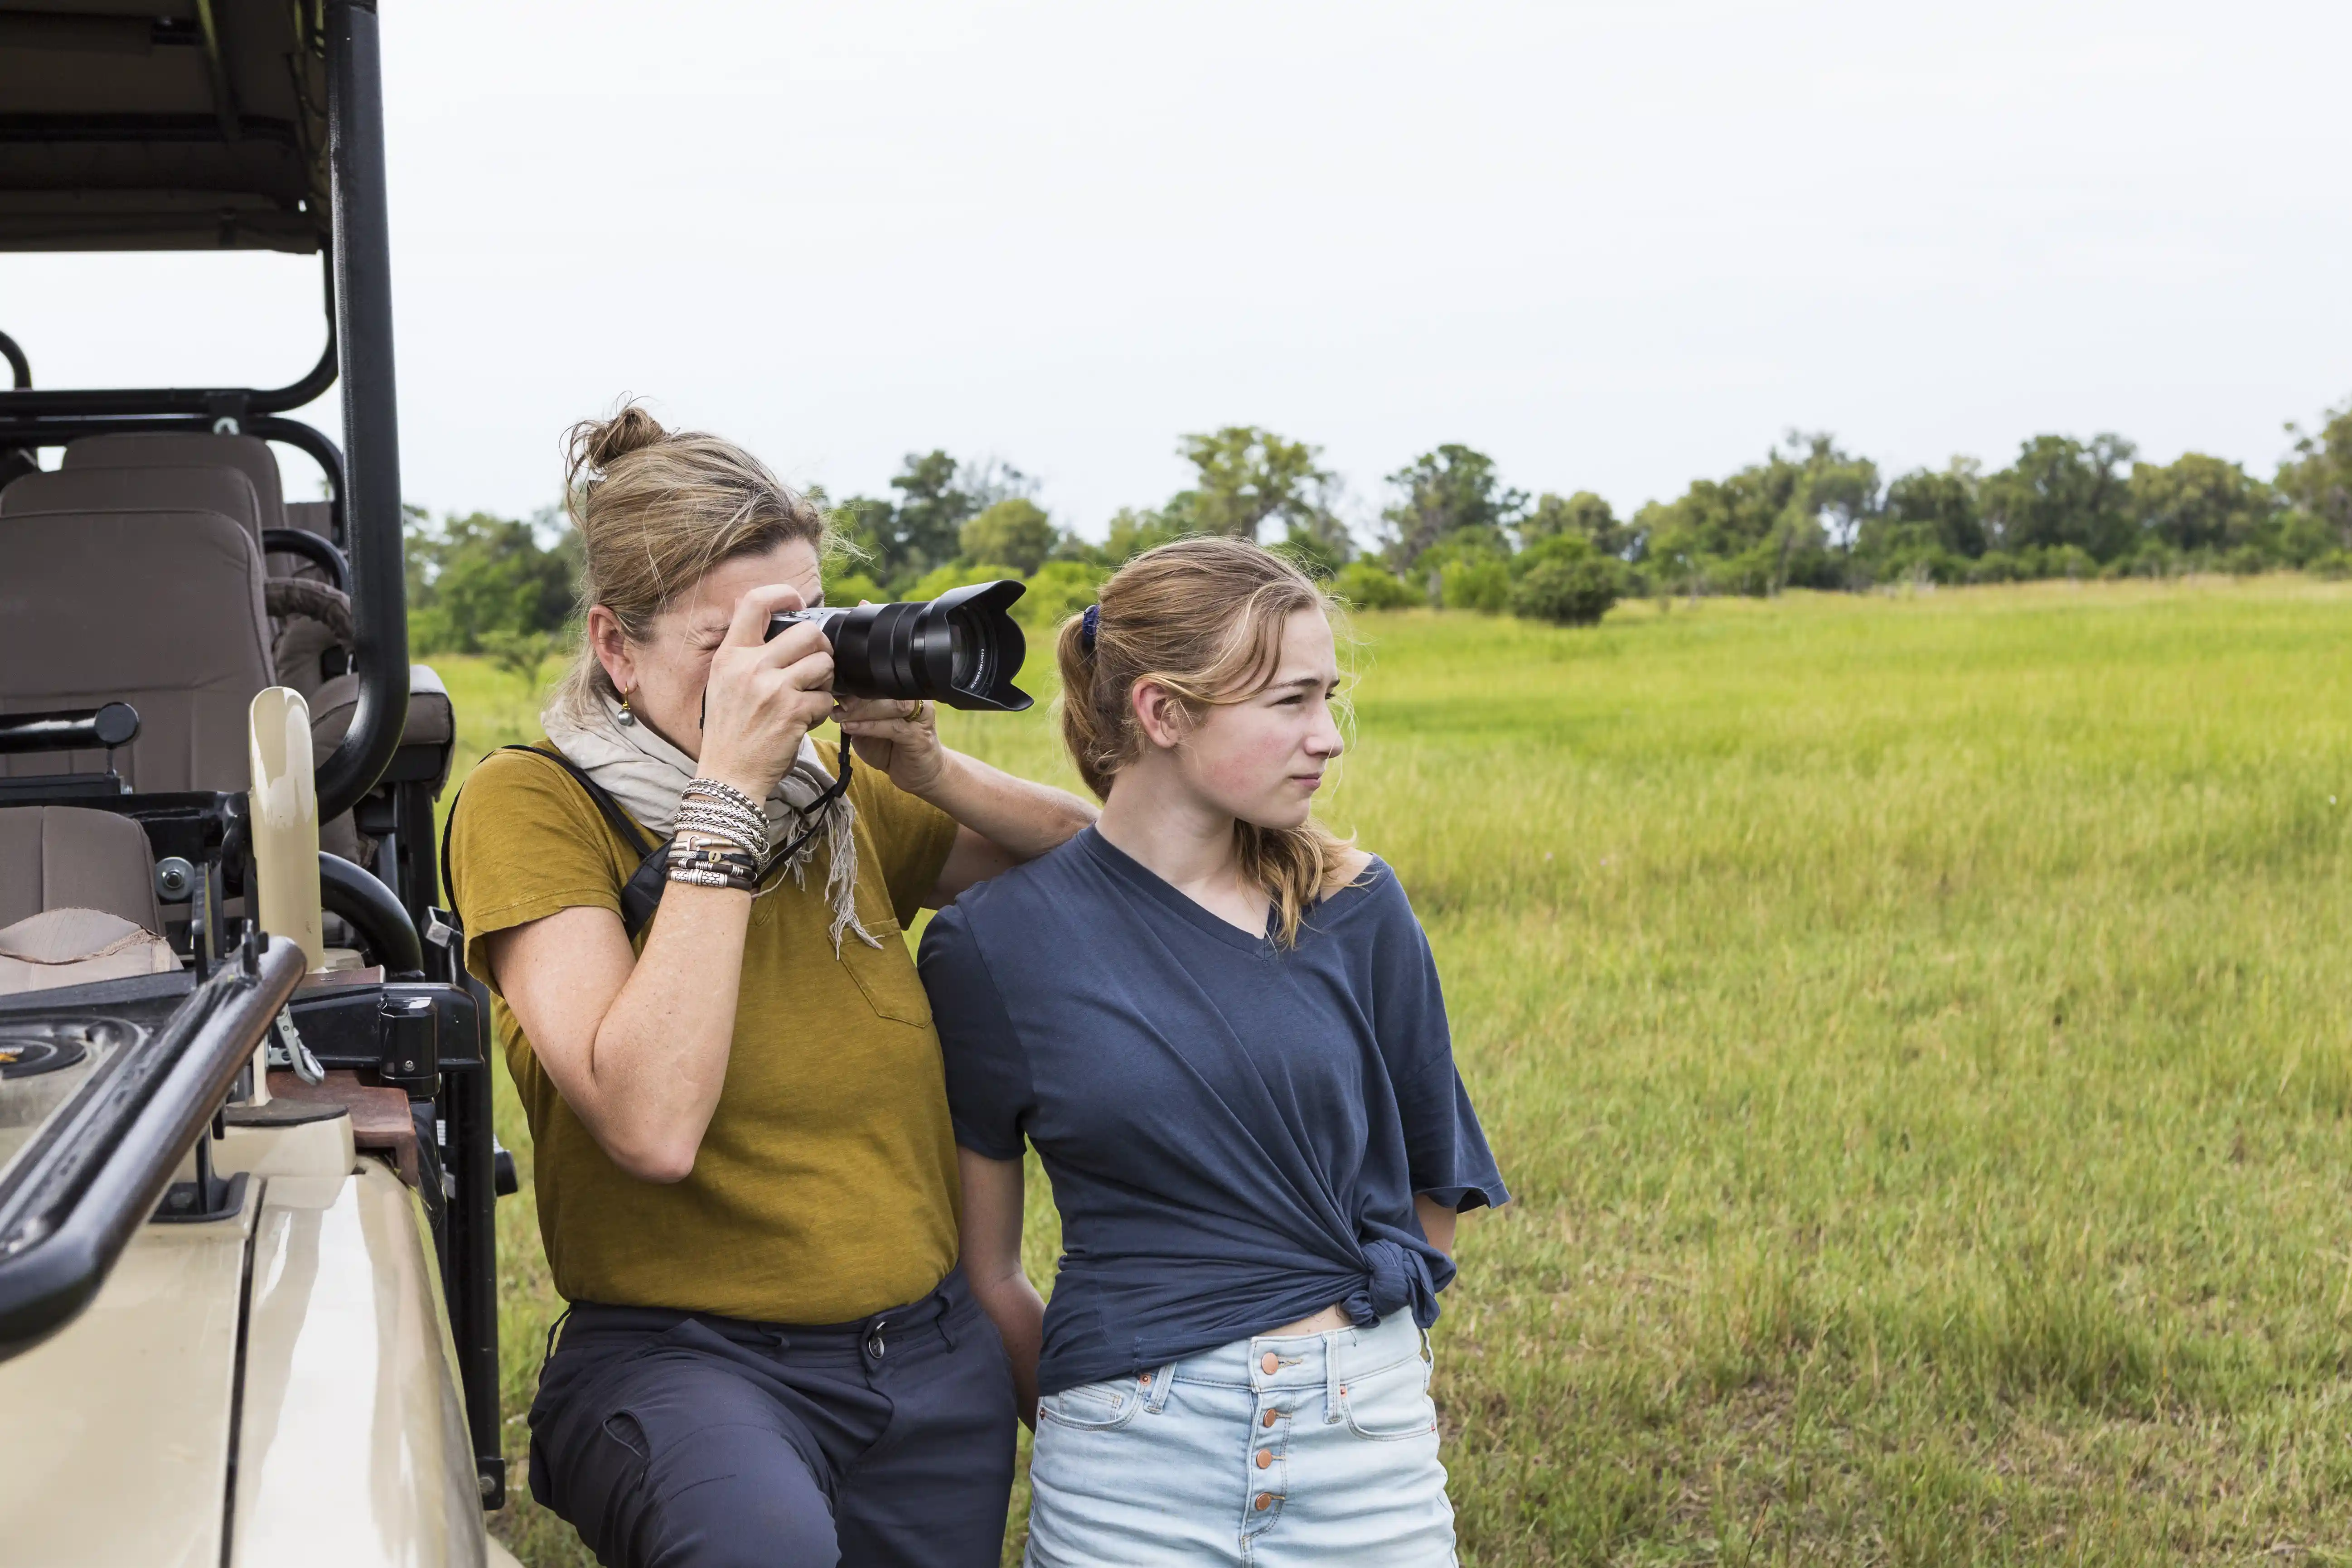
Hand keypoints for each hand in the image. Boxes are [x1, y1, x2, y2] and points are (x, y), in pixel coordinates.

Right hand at [696, 585, 834, 798]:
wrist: (728, 775)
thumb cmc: (729, 732)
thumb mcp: (723, 684)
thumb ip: (744, 654)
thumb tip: (766, 618)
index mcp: (730, 656)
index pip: (754, 602)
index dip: (783, 594)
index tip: (797, 602)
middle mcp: (749, 667)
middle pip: (807, 631)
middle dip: (820, 647)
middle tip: (817, 664)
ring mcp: (772, 689)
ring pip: (824, 662)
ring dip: (825, 680)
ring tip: (811, 694)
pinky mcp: (793, 712)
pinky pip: (825, 698)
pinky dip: (822, 710)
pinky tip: (805, 720)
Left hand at [834, 695, 947, 795]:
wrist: (920, 775)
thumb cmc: (894, 749)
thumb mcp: (869, 730)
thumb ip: (857, 716)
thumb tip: (835, 703)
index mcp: (905, 693)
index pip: (879, 683)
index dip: (854, 686)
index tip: (833, 691)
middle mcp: (917, 700)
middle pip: (886, 691)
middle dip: (857, 698)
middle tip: (835, 704)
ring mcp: (921, 718)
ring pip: (891, 706)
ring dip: (862, 711)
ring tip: (841, 717)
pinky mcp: (920, 737)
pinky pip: (893, 727)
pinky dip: (869, 727)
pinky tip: (851, 728)